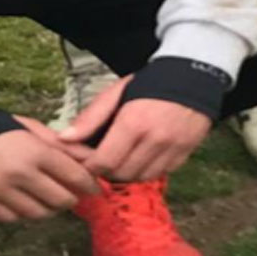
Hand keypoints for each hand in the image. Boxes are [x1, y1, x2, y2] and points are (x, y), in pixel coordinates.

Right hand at [0, 124, 100, 221]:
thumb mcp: (27, 126)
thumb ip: (57, 142)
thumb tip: (86, 156)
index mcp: (33, 151)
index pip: (73, 175)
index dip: (89, 184)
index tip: (95, 188)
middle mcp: (20, 174)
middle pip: (60, 200)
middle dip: (71, 199)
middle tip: (71, 194)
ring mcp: (2, 191)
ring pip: (39, 214)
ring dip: (48, 209)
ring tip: (48, 199)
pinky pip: (14, 218)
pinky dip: (23, 213)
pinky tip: (23, 201)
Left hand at [58, 76, 211, 180]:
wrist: (192, 78)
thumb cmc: (149, 84)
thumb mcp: (115, 93)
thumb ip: (90, 118)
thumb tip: (65, 138)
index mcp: (133, 122)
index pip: (104, 162)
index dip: (89, 166)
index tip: (84, 160)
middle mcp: (154, 139)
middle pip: (121, 174)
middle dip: (105, 170)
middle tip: (99, 158)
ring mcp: (172, 149)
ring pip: (139, 178)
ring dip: (125, 172)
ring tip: (119, 156)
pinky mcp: (183, 155)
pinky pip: (158, 174)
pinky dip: (145, 170)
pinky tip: (139, 155)